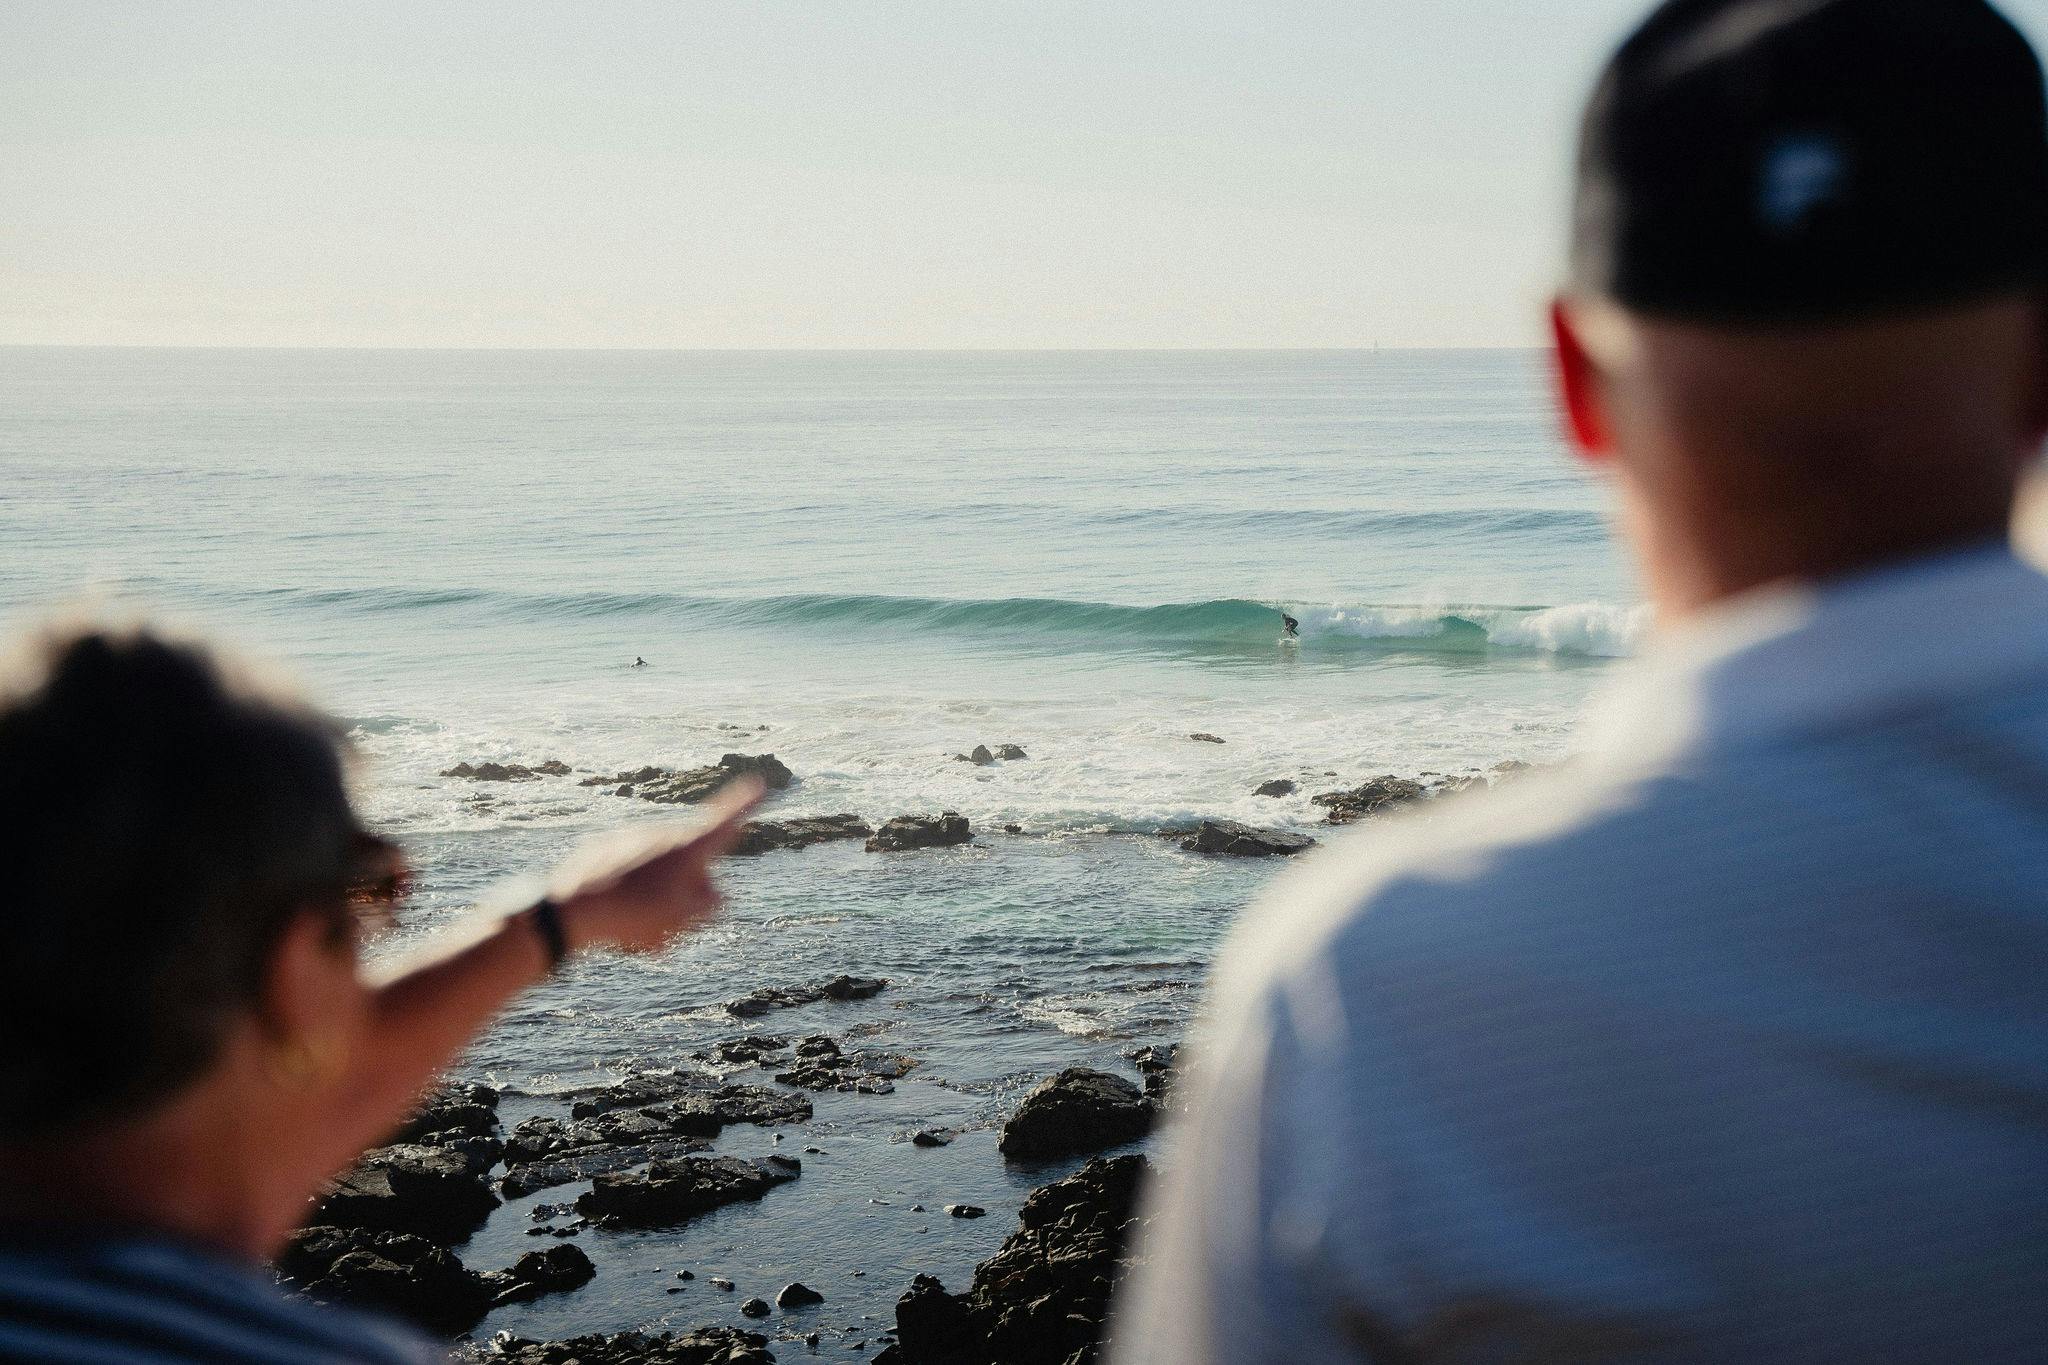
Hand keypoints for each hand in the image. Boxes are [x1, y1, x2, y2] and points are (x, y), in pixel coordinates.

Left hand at [549, 778, 763, 952]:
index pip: (725, 821)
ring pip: (656, 869)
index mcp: (687, 848)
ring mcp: (630, 838)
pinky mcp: (602, 848)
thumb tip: (714, 896)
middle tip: (674, 925)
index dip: (746, 805)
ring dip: (655, 895)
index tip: (761, 784)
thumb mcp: (681, 920)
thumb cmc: (633, 916)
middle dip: (689, 890)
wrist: (568, 910)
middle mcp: (661, 834)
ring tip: (635, 927)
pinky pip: (626, 871)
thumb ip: (706, 907)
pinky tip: (612, 916)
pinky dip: (626, 892)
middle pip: (690, 863)